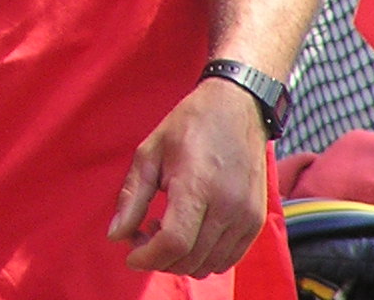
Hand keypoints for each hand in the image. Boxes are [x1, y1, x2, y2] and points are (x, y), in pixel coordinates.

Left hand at [108, 77, 269, 276]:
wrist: (237, 109)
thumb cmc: (188, 126)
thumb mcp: (150, 152)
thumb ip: (133, 196)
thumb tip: (115, 235)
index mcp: (197, 185)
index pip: (174, 242)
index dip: (148, 257)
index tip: (130, 255)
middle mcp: (227, 206)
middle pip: (190, 258)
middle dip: (159, 259)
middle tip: (143, 236)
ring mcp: (246, 217)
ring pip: (210, 264)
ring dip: (182, 260)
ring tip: (165, 230)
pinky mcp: (257, 222)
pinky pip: (229, 259)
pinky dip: (205, 258)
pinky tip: (190, 234)